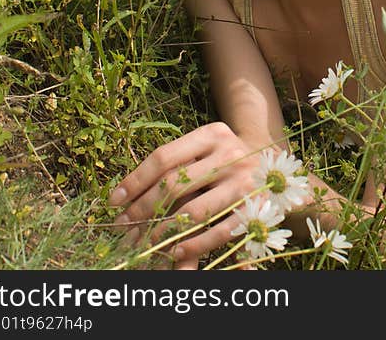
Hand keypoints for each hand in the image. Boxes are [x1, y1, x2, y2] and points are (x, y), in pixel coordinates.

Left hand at [109, 121, 260, 268]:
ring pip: (193, 211)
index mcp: (212, 134)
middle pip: (175, 184)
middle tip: (123, 226)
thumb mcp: (204, 149)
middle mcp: (230, 154)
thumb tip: (124, 195)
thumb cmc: (223, 158)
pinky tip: (175, 251)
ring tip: (144, 242)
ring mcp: (243, 180)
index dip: (135, 180)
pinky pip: (219, 231)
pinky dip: (195, 244)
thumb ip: (174, 165)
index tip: (114, 200)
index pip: (164, 156)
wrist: (271, 162)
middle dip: (143, 209)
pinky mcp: (254, 205)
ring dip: (163, 231)